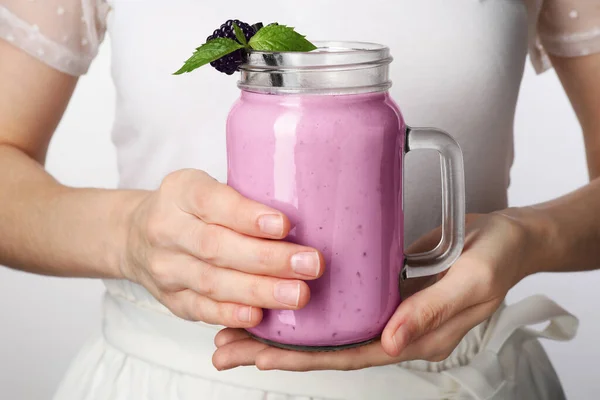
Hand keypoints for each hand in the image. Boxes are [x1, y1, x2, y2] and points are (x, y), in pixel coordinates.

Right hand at [121, 169, 323, 327]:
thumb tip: (307, 209)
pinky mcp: (171, 299)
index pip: (212, 202)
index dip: (248, 216)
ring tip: (298, 295)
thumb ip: (242, 196)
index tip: (285, 225)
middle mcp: (166, 229)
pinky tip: (258, 317)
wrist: (136, 236)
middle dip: (268, 259)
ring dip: (259, 291)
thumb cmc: (189, 208)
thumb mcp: (206, 186)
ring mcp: (166, 268)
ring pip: (212, 282)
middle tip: (311, 265)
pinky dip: (230, 314)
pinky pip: (200, 310)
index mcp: (180, 191)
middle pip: (217, 247)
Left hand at [212, 210, 541, 370]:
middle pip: (325, 346)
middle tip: (226, 346)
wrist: (508, 237)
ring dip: (281, 326)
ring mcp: (383, 306)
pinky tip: (278, 291)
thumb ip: (433, 311)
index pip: (348, 356)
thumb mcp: (472, 282)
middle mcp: (391, 327)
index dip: (303, 359)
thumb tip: (391, 343)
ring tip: (236, 324)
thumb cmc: (497, 258)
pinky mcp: (379, 283)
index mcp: (411, 337)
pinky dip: (305, 299)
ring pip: (326, 324)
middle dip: (274, 350)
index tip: (259, 357)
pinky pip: (338, 298)